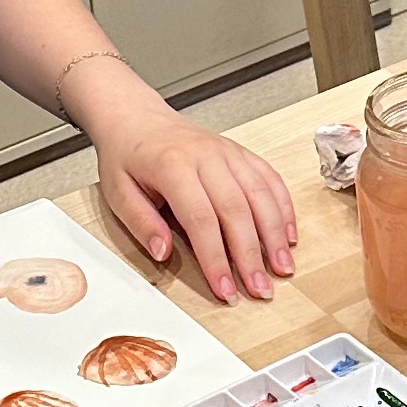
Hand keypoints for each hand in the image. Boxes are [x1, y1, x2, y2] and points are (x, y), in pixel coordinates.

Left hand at [75, 67, 299, 305]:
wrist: (137, 117)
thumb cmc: (127, 156)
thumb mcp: (118, 192)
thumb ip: (141, 223)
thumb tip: (163, 253)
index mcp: (172, 166)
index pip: (201, 219)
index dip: (216, 258)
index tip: (225, 289)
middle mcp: (206, 156)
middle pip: (237, 210)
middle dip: (252, 254)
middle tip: (261, 289)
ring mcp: (227, 152)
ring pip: (260, 195)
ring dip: (275, 235)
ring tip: (283, 268)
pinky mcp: (240, 153)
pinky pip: (270, 179)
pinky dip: (283, 208)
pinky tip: (289, 235)